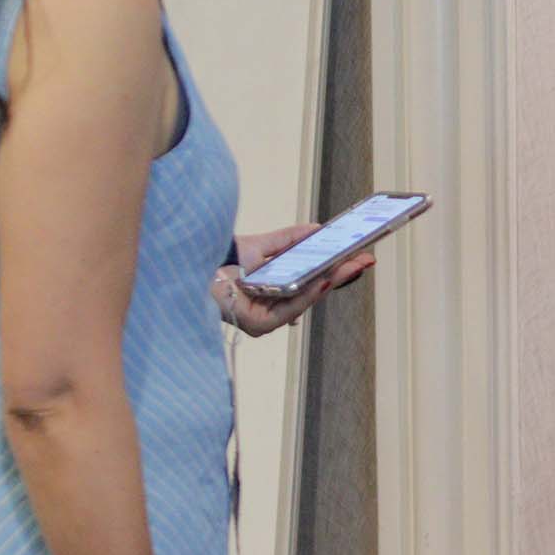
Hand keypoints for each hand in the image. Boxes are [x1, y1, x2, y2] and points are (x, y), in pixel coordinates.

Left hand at [212, 224, 372, 337]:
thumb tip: (317, 229)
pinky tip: (322, 279)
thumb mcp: (260, 246)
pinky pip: (289, 308)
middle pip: (312, 291)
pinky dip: (307, 293)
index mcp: (272, 294)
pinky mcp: (256, 325)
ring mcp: (264, 320)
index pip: (310, 282)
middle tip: (365, 260)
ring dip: (330, 281)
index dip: (336, 271)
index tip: (357, 258)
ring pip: (305, 300)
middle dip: (341, 274)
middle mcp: (270, 310)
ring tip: (349, 266)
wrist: (190, 263)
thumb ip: (289, 239)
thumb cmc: (219, 260)